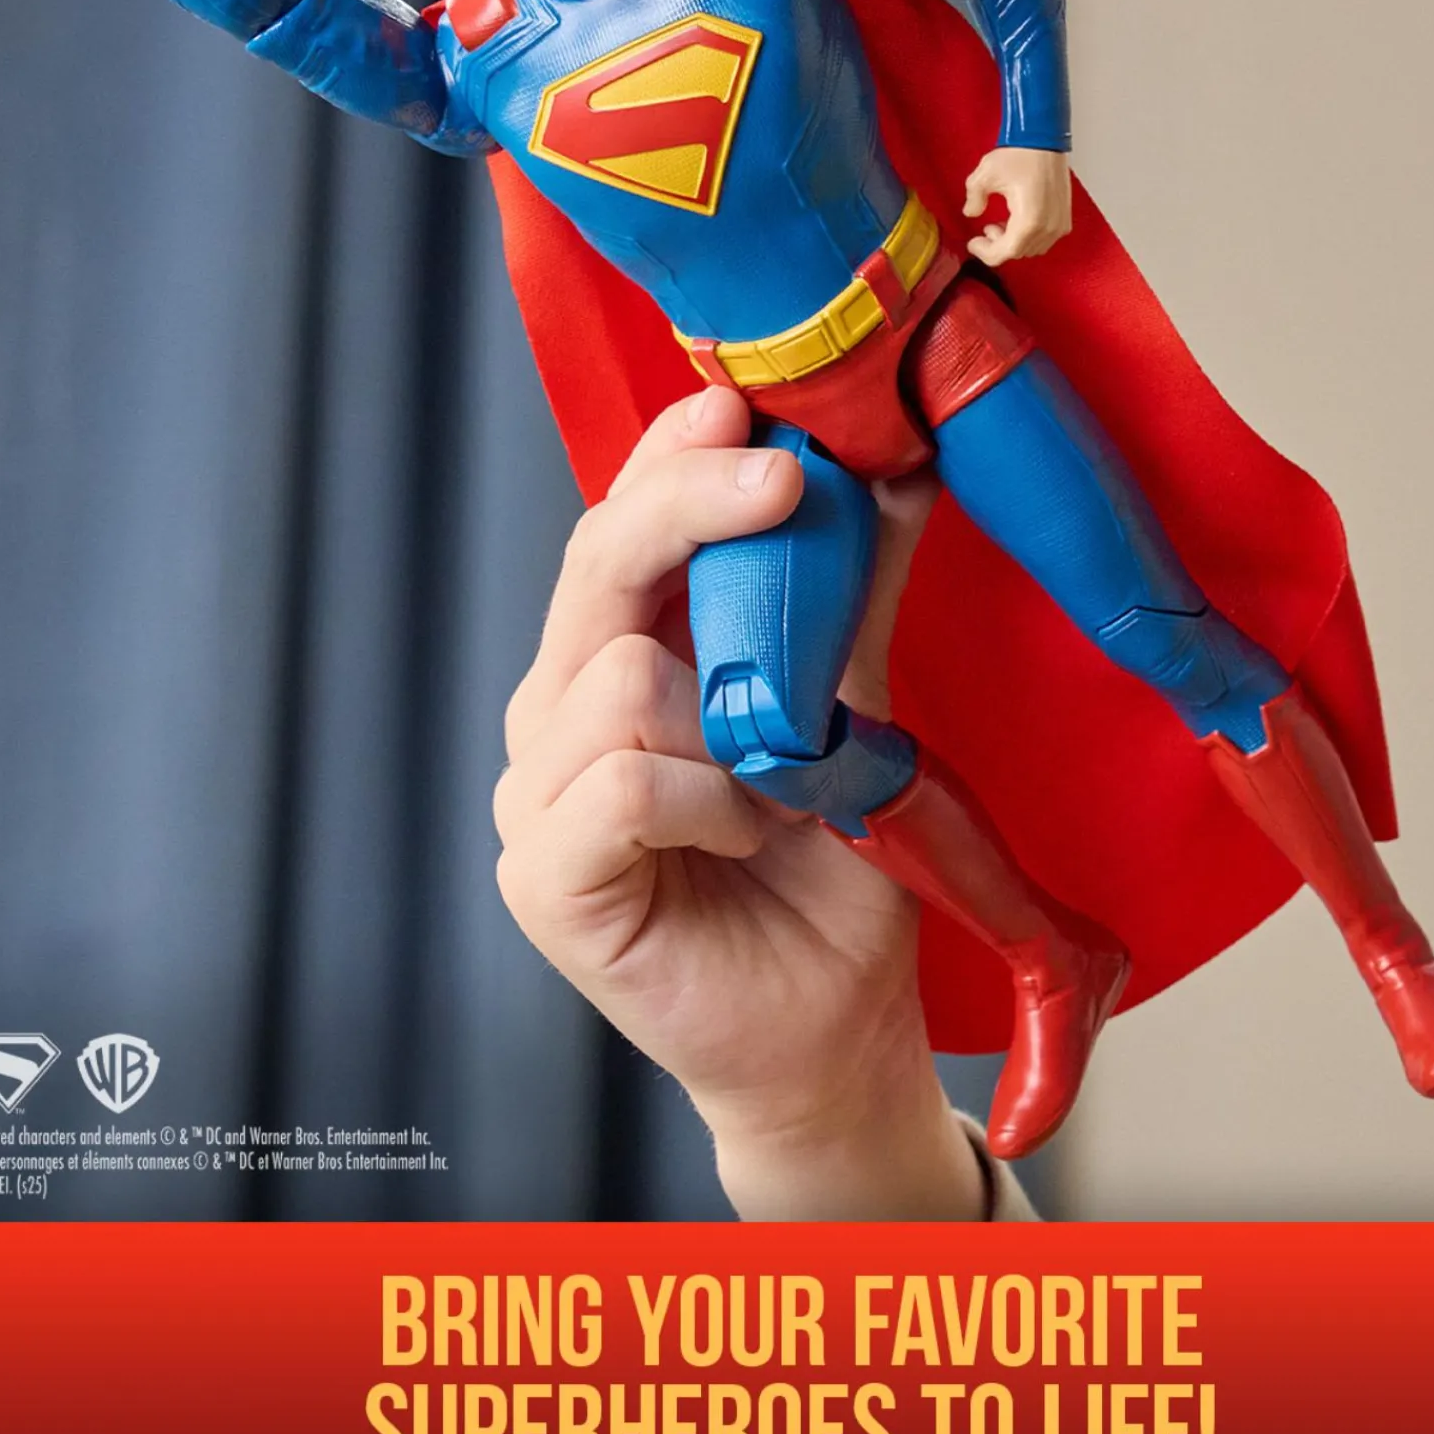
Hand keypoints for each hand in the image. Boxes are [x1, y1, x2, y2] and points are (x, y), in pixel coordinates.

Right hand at [493, 388, 983, 1219]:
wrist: (831, 1025)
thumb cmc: (830, 871)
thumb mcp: (852, 711)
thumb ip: (850, 599)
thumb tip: (896, 469)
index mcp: (617, 659)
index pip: (618, 526)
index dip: (671, 459)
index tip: (744, 408)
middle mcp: (560, 712)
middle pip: (594, 565)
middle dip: (691, 509)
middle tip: (787, 480)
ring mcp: (537, 795)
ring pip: (616, 679)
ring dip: (732, 723)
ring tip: (787, 784)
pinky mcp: (543, 876)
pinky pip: (623, 785)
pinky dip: (708, 800)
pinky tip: (746, 835)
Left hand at [963, 146, 1072, 266]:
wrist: (1045, 139)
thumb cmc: (1021, 153)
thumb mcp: (985, 175)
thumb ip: (974, 198)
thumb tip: (971, 212)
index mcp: (1029, 221)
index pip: (1004, 253)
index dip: (985, 253)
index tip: (973, 243)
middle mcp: (1048, 227)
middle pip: (1017, 252)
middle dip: (998, 245)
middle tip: (987, 229)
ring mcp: (1059, 224)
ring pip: (1031, 249)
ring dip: (1013, 242)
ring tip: (1001, 223)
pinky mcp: (1064, 218)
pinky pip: (1044, 240)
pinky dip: (1028, 237)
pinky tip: (1017, 220)